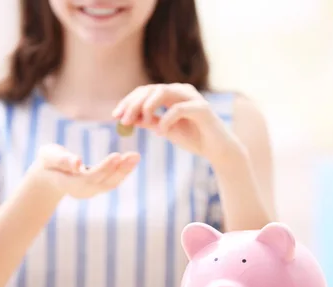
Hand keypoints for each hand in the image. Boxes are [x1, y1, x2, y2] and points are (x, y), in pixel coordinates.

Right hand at [30, 143, 139, 198]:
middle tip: (134, 155)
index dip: (104, 168)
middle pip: (104, 182)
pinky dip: (123, 171)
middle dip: (120, 169)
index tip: (117, 155)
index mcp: (69, 183)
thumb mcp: (49, 156)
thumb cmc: (48, 161)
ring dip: (125, 171)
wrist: (48, 175)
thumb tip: (77, 162)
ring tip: (136, 157)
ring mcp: (90, 191)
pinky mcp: (97, 188)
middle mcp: (82, 190)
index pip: (89, 177)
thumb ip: (61, 159)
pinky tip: (132, 160)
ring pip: (110, 183)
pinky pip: (112, 181)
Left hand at [112, 83, 243, 165]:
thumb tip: (128, 118)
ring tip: (140, 122)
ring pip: (163, 92)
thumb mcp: (164, 129)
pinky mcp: (202, 108)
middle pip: (150, 89)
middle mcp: (181, 90)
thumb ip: (148, 121)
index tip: (115, 116)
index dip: (128, 102)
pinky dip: (166, 120)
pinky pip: (178, 109)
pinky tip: (160, 133)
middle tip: (122, 120)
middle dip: (133, 104)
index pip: (145, 91)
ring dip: (147, 106)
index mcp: (172, 94)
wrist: (218, 150)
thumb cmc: (193, 138)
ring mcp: (193, 97)